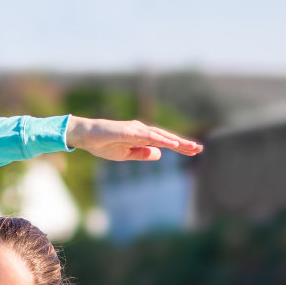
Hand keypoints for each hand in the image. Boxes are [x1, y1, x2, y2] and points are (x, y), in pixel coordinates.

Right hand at [66, 116, 202, 161]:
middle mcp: (142, 130)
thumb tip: (160, 154)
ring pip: (161, 136)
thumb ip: (142, 154)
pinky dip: (162, 140)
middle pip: (166, 138)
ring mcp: (136, 129)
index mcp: (141, 137)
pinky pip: (149, 136)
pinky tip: (172, 144)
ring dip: (176, 142)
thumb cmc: (102, 145)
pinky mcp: (130, 131)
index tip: (193, 151)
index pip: (164, 142)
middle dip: (183, 144)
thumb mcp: (125, 155)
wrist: (86, 137)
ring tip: (191, 146)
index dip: (179, 146)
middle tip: (199, 149)